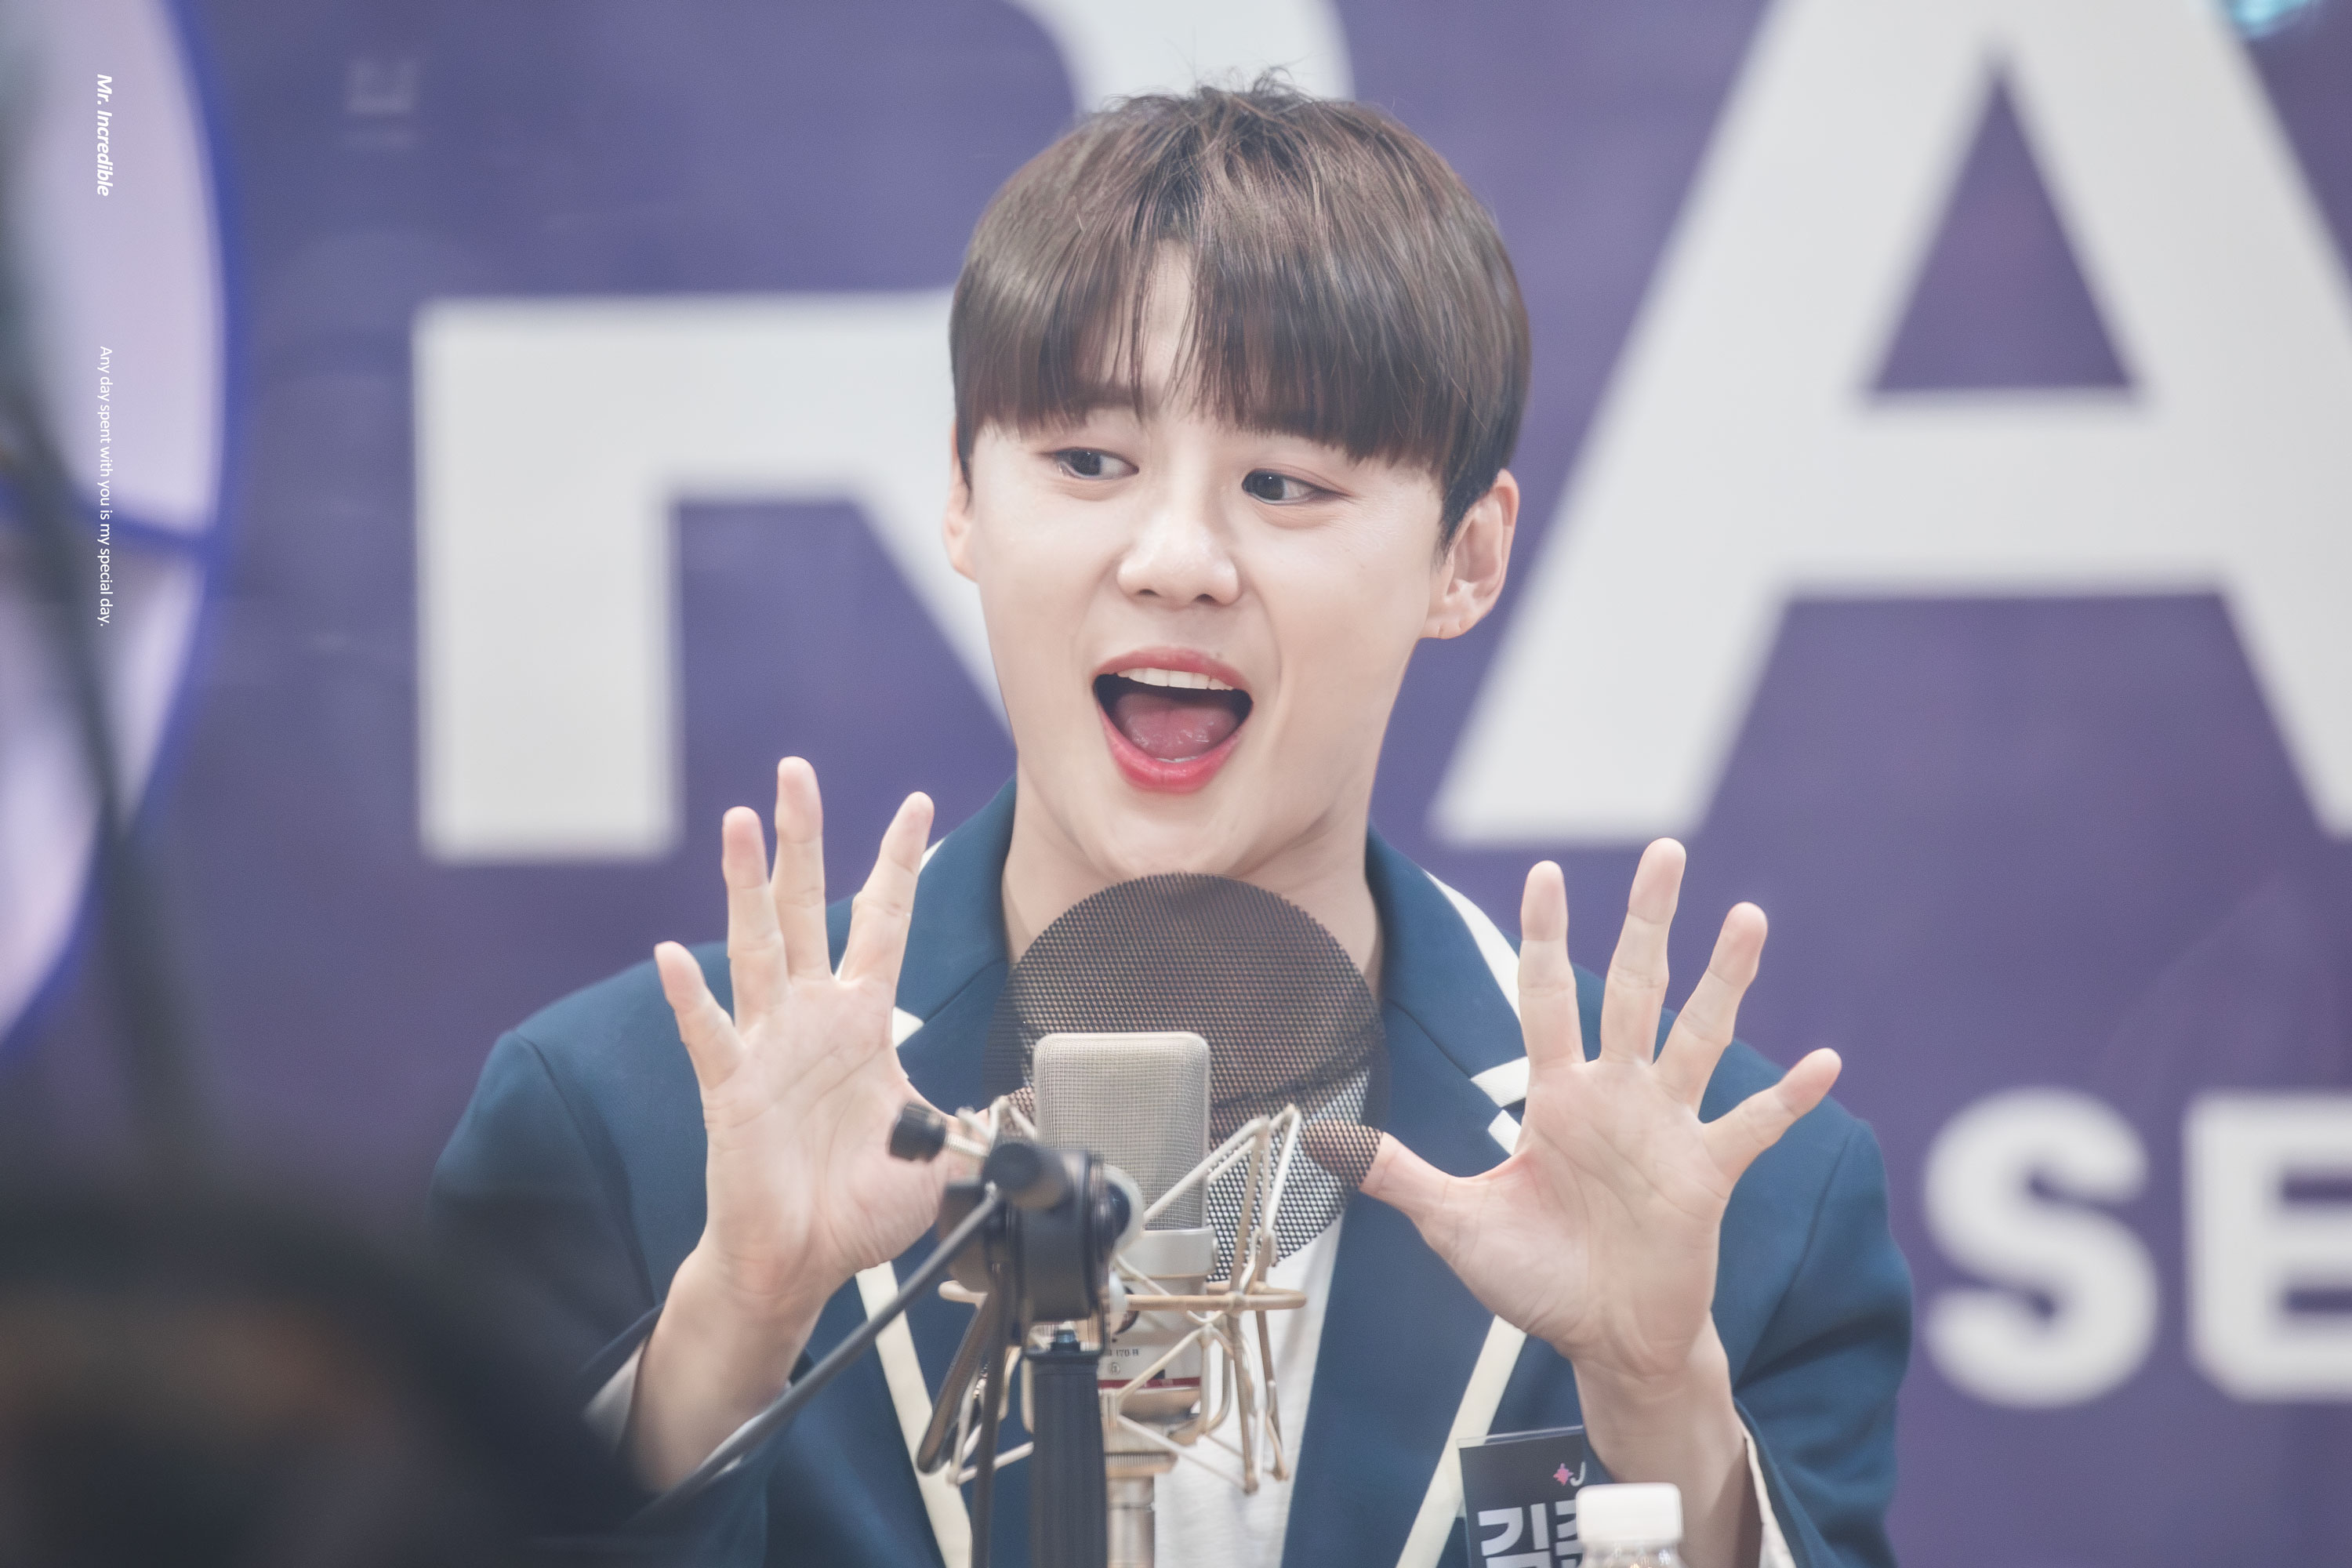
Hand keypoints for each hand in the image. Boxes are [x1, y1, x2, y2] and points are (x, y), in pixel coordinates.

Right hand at [630, 759, 943, 1484]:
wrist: (801, 1261)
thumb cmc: (857, 1207)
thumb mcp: (938, 1153)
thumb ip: (975, 1120)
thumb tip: (1021, 1111)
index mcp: (863, 1020)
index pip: (883, 922)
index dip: (898, 864)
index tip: (916, 802)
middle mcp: (811, 1018)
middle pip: (805, 907)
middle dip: (803, 837)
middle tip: (796, 771)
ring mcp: (767, 1047)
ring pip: (755, 948)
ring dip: (747, 885)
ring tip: (741, 822)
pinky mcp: (731, 1090)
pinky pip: (709, 1035)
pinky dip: (691, 997)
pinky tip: (674, 956)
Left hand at [1362, 842, 1837, 1567]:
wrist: (1603, 1342)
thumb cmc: (1535, 1279)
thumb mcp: (1456, 1223)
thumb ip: (1399, 1174)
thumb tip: (1322, 1138)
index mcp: (1557, 1097)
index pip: (1547, 995)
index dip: (1546, 935)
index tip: (1547, 871)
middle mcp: (1616, 1096)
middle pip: (1636, 987)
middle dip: (1649, 920)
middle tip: (1665, 849)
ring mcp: (1666, 1129)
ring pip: (1700, 1035)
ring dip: (1726, 980)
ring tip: (1748, 916)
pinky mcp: (1706, 1175)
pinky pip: (1751, 1126)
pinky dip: (1788, 1097)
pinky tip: (1824, 1060)